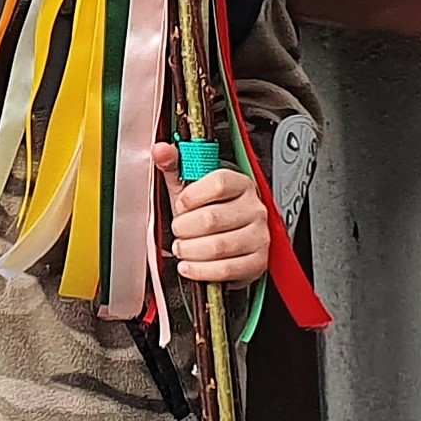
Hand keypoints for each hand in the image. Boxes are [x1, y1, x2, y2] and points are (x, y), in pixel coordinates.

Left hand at [152, 141, 270, 284]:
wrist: (229, 237)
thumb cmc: (208, 208)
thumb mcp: (190, 185)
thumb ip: (174, 166)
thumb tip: (160, 150)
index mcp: (240, 183)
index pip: (218, 183)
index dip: (192, 195)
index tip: (180, 204)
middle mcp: (254, 208)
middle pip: (213, 218)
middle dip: (185, 227)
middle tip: (176, 230)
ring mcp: (259, 236)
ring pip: (219, 246)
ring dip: (191, 250)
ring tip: (180, 248)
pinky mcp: (257, 262)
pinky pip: (227, 269)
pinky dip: (202, 270)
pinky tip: (189, 266)